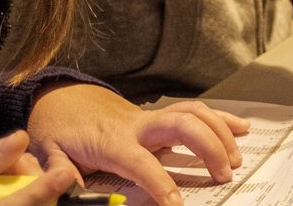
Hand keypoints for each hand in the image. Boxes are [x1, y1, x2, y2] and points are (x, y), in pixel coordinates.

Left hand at [26, 84, 250, 205]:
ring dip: (221, 132)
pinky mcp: (159, 114)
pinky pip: (196, 110)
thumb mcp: (50, 152)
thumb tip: (66, 189)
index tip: (177, 204)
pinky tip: (242, 128)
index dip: (160, 183)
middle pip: (183, 126)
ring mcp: (151, 116)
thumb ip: (60, 171)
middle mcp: (138, 125)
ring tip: (236, 159)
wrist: (63, 98)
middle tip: (225, 174)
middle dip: (209, 147)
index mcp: (112, 141)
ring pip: (195, 114)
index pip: (141, 162)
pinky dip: (222, 118)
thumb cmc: (58, 130)